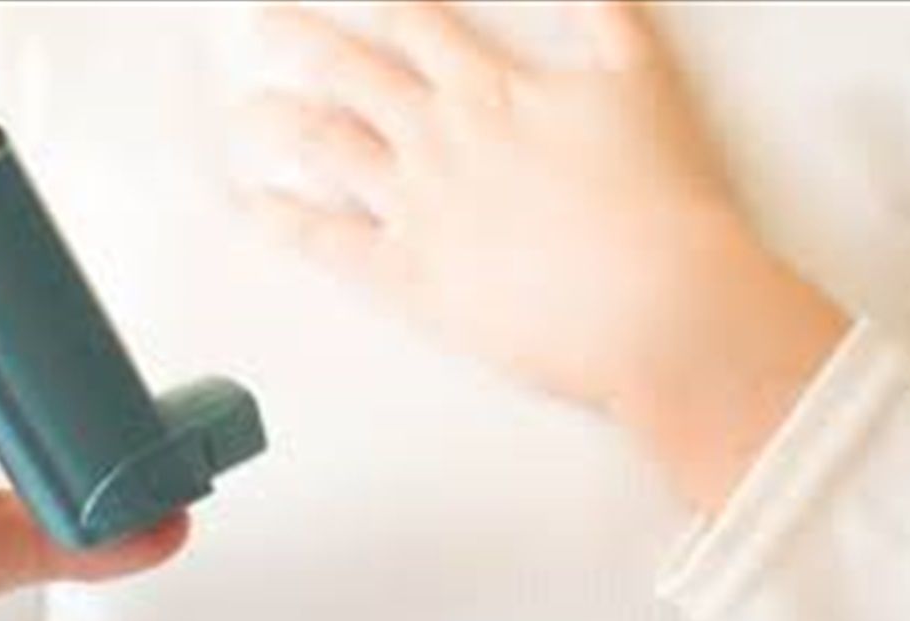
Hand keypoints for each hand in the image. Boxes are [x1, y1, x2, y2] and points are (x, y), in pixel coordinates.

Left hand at [238, 1, 847, 510]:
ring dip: (281, 122)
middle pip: (352, 74)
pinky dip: (285, 222)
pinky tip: (256, 207)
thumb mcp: (643, 83)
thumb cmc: (659, 197)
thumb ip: (604, 20)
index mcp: (489, 89)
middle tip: (265, 25)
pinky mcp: (407, 276)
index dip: (387, 5)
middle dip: (303, 42)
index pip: (419, 27)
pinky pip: (328, 243)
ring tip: (250, 112)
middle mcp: (438, 138)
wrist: (655, 301)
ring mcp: (415, 206)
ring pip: (327, 146)